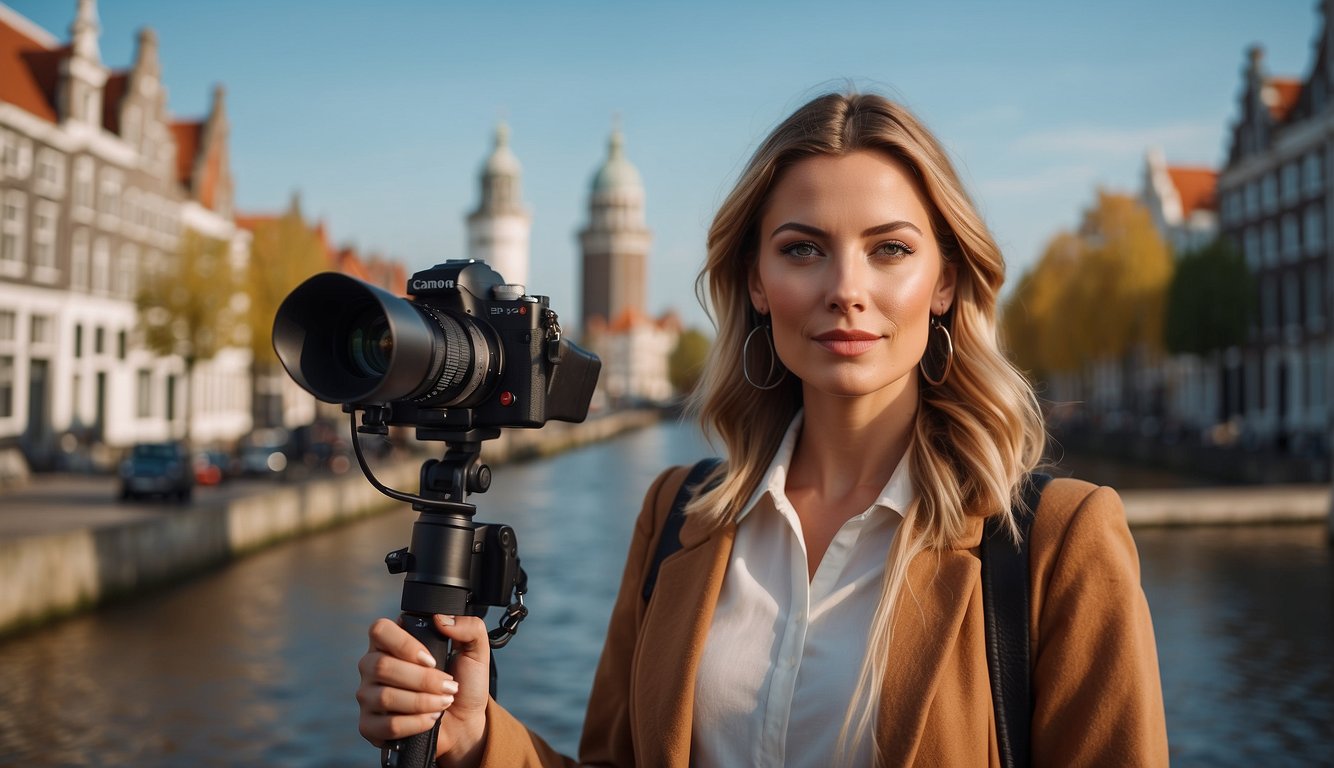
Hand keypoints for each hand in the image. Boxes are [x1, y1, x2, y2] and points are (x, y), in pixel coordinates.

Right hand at [356, 615, 490, 765]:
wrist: (465, 722)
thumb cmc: (464, 684)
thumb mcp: (475, 651)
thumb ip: (468, 626)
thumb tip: (441, 619)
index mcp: (392, 643)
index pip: (380, 630)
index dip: (405, 645)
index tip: (432, 660)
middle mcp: (373, 666)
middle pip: (381, 666)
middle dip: (423, 680)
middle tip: (448, 686)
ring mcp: (368, 696)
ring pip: (385, 696)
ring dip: (422, 702)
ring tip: (443, 703)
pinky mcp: (370, 726)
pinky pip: (386, 725)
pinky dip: (415, 723)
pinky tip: (429, 719)